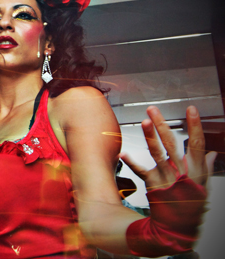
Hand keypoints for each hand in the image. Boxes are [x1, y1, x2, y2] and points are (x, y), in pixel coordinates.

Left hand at [121, 105, 215, 255]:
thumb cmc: (192, 204)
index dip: (194, 125)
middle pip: (172, 143)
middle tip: (153, 109)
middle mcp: (182, 172)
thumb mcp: (204, 187)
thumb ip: (206, 167)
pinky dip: (132, 163)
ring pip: (157, 153)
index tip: (191, 109)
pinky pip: (141, 171)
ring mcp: (167, 178)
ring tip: (144, 121)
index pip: (197, 144)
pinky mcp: (153, 185)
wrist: (179, 228)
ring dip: (150, 136)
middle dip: (162, 125)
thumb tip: (212, 154)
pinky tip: (123, 155)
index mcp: (196, 171)